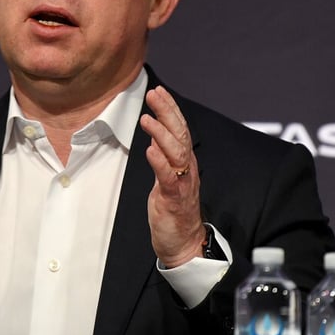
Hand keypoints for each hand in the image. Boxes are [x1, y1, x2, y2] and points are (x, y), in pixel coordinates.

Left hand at [139, 86, 205, 267]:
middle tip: (155, 94)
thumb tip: (155, 136)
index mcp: (185, 162)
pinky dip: (160, 163)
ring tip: (148, 119)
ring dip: (162, 134)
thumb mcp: (166, 178)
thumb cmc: (174, 211)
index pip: (179, 129)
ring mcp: (182, 183)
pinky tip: (150, 150)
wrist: (184, 244)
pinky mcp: (174, 199)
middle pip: (180, 134)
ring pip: (176, 152)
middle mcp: (187, 168)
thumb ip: (163, 157)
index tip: (159, 91)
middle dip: (168, 112)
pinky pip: (169, 178)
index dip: (170, 109)